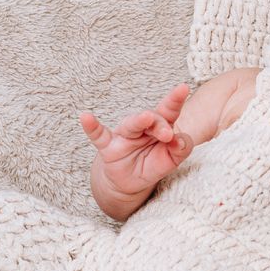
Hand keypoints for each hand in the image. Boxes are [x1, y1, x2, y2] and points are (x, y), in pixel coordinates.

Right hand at [80, 84, 194, 195]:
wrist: (130, 183)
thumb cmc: (152, 164)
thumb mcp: (171, 160)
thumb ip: (181, 149)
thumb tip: (180, 140)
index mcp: (159, 128)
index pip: (169, 111)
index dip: (175, 100)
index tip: (183, 88)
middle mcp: (142, 127)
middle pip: (152, 118)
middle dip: (160, 124)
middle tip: (168, 135)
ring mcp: (124, 135)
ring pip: (131, 125)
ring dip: (138, 121)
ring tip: (146, 118)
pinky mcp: (108, 147)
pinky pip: (98, 135)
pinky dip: (92, 127)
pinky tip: (85, 118)